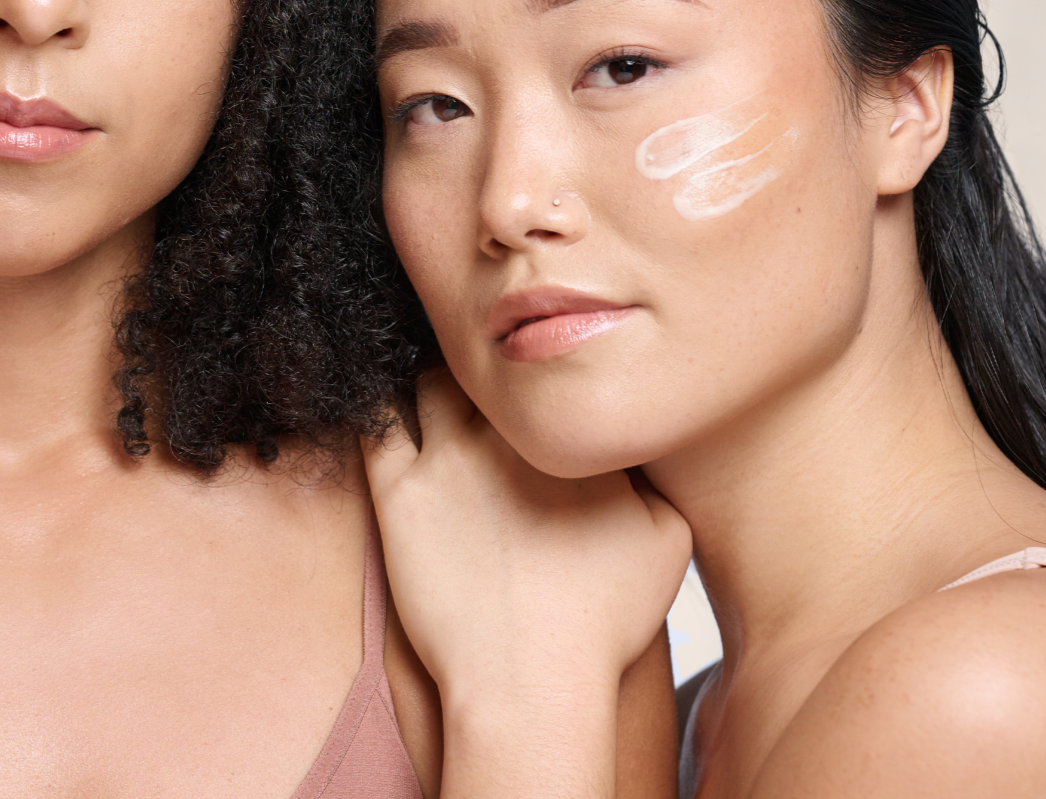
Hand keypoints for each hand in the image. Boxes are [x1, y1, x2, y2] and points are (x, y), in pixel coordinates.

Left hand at [365, 371, 688, 707]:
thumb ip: (651, 477)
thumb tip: (632, 443)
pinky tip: (388, 410)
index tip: (535, 386)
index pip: (550, 373)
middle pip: (490, 368)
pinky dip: (381, 407)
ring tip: (435, 393)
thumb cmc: (601, 622)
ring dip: (434, 380)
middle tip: (483, 382)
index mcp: (573, 434)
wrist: (530, 678)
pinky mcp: (398, 493)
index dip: (540, 377)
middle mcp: (508, 433)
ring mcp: (447, 458)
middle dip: (488, 369)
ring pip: (429, 381)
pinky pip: (377, 424)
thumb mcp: (668, 540)